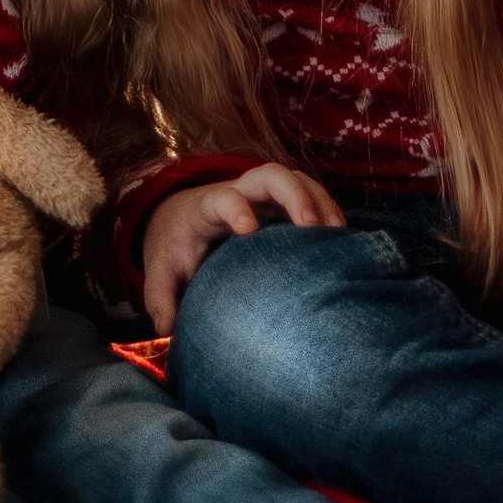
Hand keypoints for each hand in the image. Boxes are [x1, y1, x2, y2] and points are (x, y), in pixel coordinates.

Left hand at [139, 163, 342, 336]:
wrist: (184, 217)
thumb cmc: (176, 246)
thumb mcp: (161, 270)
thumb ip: (159, 297)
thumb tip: (167, 328)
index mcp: (206, 208)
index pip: (221, 199)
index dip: (235, 208)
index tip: (248, 229)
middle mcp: (240, 193)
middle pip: (270, 174)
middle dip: (293, 194)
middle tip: (311, 224)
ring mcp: (265, 197)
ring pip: (297, 181)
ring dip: (320, 201)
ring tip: (337, 233)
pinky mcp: (283, 205)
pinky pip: (311, 195)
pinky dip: (328, 210)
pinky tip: (342, 240)